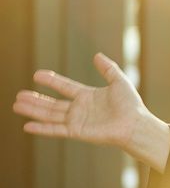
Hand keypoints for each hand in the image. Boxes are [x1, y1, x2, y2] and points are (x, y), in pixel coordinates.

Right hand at [13, 53, 162, 155]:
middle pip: (53, 103)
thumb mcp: (119, 81)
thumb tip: (97, 55)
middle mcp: (80, 109)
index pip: (65, 87)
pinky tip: (27, 125)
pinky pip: (56, 130)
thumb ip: (108, 68)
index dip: (52, 81)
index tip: (37, 74)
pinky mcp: (77, 132)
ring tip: (17, 105)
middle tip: (19, 95)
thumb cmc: (130, 104)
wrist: (135, 124)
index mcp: (88, 96)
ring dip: (33, 110)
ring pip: (50, 115)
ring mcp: (77, 121)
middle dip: (36, 99)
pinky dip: (41, 128)